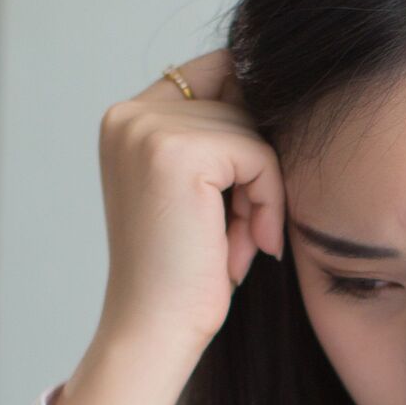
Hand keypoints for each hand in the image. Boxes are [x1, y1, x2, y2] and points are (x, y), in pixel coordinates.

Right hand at [62, 49, 286, 404]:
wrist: (154, 330)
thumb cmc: (184, 272)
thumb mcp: (198, 192)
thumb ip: (219, 138)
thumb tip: (279, 86)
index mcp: (126, 120)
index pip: (213, 74)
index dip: (247, 121)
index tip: (246, 187)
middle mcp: (128, 115)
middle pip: (239, 98)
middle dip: (254, 164)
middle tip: (240, 228)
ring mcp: (148, 129)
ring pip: (252, 130)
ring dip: (262, 189)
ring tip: (240, 240)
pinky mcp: (177, 151)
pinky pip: (259, 155)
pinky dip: (269, 201)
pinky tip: (251, 245)